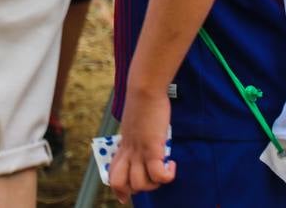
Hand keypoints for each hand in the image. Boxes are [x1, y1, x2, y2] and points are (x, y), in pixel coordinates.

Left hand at [108, 85, 174, 202]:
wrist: (145, 89)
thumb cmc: (144, 101)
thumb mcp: (136, 123)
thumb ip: (137, 135)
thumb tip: (146, 137)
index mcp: (123, 147)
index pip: (113, 176)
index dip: (119, 189)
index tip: (125, 196)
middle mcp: (128, 152)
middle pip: (120, 183)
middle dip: (135, 189)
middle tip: (152, 179)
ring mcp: (139, 151)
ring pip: (138, 183)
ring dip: (153, 184)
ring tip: (164, 170)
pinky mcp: (152, 147)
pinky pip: (158, 174)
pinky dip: (167, 175)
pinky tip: (173, 164)